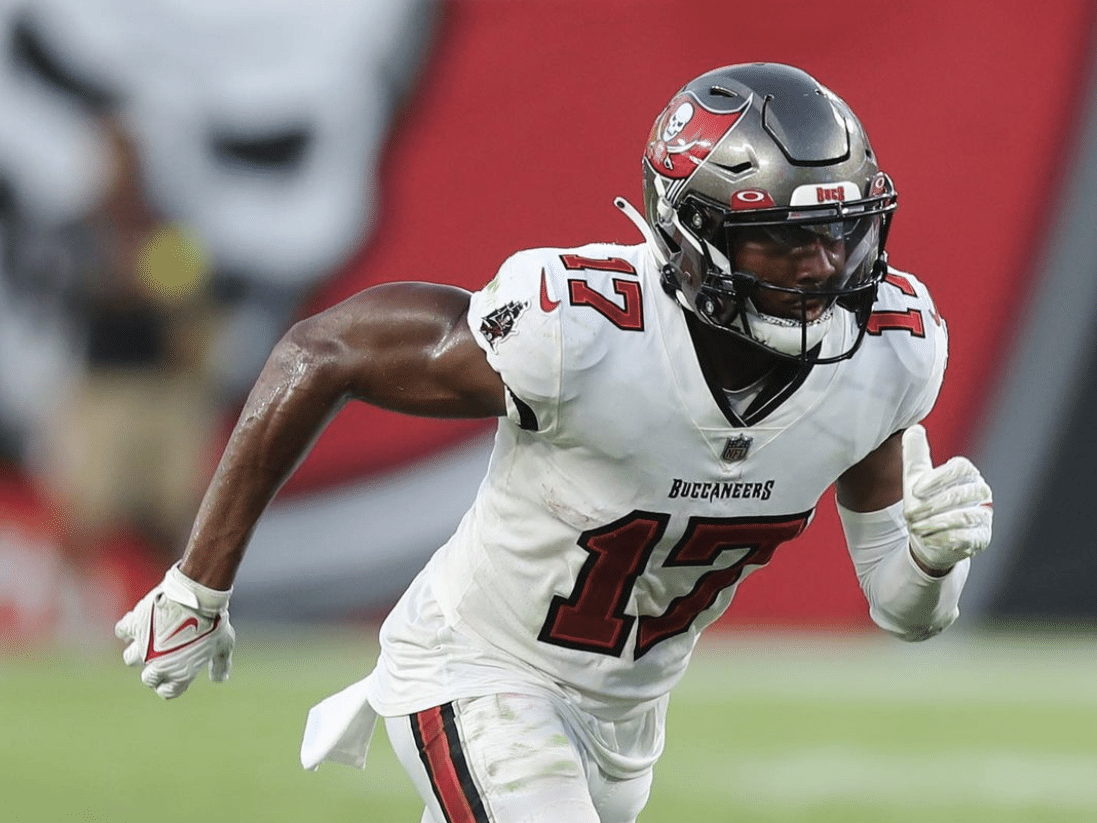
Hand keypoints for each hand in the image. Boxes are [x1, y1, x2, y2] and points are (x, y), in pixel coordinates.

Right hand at [114, 565, 234, 698]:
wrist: (197, 599)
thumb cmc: (213, 623)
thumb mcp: (223, 645)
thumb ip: (220, 664)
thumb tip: (220, 678)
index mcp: (180, 675)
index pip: (167, 691)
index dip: (168, 684)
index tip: (171, 675)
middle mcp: (158, 666)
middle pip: (148, 678)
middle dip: (154, 668)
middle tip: (162, 654)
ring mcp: (143, 647)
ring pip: (130, 658)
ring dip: (138, 650)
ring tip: (149, 638)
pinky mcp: (135, 627)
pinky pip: (122, 631)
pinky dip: (127, 628)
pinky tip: (137, 621)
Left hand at [902, 424, 992, 572]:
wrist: (928, 537)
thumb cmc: (924, 502)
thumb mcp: (915, 478)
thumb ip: (916, 454)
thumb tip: (914, 428)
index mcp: (966, 474)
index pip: (961, 467)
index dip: (938, 478)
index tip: (915, 490)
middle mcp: (980, 492)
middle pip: (961, 494)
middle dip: (931, 506)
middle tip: (910, 515)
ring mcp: (984, 515)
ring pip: (964, 516)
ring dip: (935, 523)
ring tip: (917, 527)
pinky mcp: (982, 537)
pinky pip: (968, 537)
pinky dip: (945, 538)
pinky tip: (929, 539)